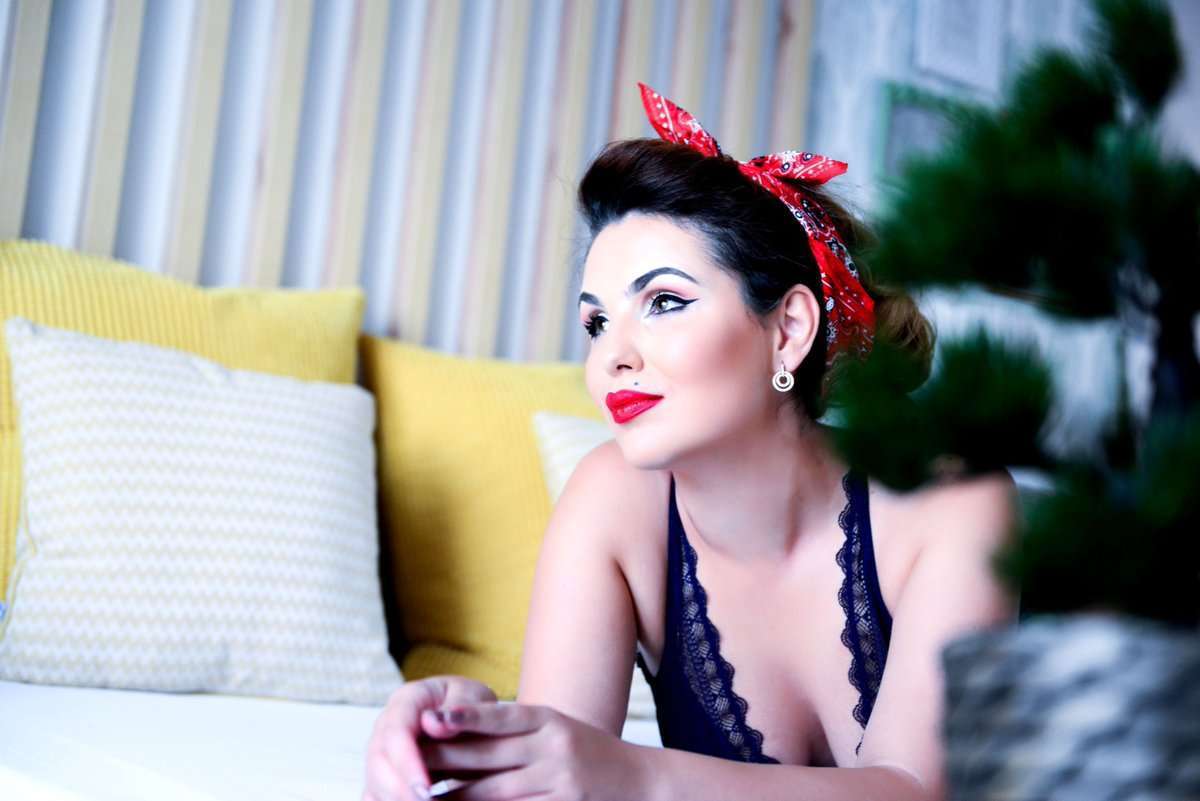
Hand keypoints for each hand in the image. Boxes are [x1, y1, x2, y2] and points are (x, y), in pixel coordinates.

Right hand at [363, 676, 498, 800]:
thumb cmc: (470, 702)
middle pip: (378, 761)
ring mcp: (382, 751)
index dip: (407, 763)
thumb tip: (432, 722)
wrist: (464, 711)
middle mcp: (386, 726)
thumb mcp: (472, 695)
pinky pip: (377, 795)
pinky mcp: (385, 775)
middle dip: (399, 790)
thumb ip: (458, 706)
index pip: (397, 732)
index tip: (427, 789)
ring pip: (374, 782)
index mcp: (406, 700)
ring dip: (394, 799)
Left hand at [416, 702, 645, 800]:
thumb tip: (451, 732)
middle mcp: (555, 747)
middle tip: (408, 757)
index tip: (430, 717)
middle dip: (447, 759)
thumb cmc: (585, 754)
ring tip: (421, 794)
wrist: (640, 783)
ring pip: (496, 793)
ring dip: (456, 796)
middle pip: (490, 755)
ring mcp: (560, 782)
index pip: (502, 715)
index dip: (465, 717)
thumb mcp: (554, 731)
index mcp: (550, 720)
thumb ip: (512, 732)